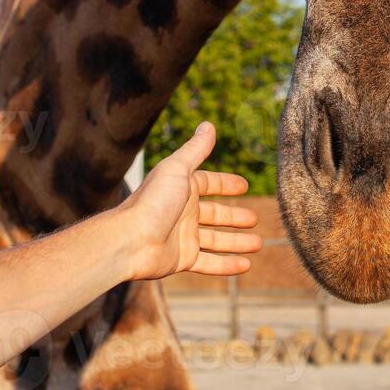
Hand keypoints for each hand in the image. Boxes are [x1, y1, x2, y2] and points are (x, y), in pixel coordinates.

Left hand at [117, 122, 261, 279]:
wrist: (130, 240)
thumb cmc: (153, 202)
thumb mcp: (177, 169)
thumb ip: (195, 149)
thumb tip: (208, 124)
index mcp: (183, 189)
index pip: (209, 184)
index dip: (226, 184)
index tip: (245, 186)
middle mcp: (183, 212)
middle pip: (216, 214)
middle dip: (235, 217)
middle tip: (255, 218)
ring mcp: (183, 237)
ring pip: (217, 240)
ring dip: (237, 242)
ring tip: (259, 244)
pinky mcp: (182, 259)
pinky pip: (210, 262)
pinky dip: (227, 264)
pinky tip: (246, 266)